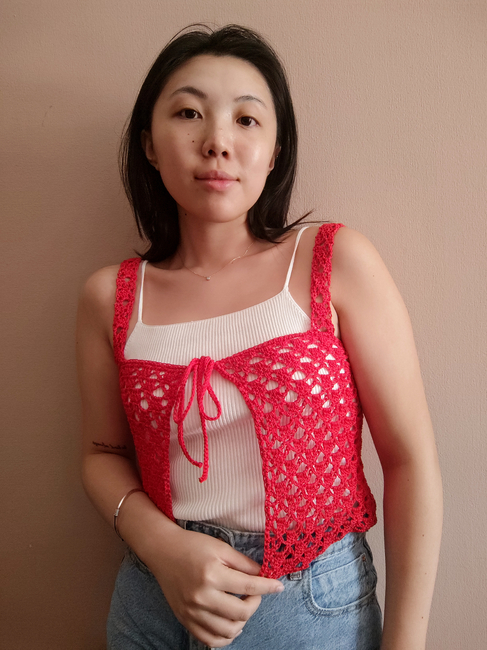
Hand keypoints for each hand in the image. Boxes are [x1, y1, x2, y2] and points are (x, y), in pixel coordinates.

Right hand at [148, 527, 284, 647]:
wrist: (163, 551)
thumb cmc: (193, 545)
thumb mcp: (221, 547)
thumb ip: (243, 562)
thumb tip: (263, 575)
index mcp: (212, 574)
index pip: (248, 586)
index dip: (267, 587)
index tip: (278, 586)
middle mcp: (202, 596)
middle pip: (241, 613)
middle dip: (256, 603)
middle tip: (255, 593)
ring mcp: (192, 612)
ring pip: (228, 631)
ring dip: (242, 621)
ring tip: (243, 607)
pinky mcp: (185, 620)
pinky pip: (210, 640)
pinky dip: (225, 637)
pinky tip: (231, 623)